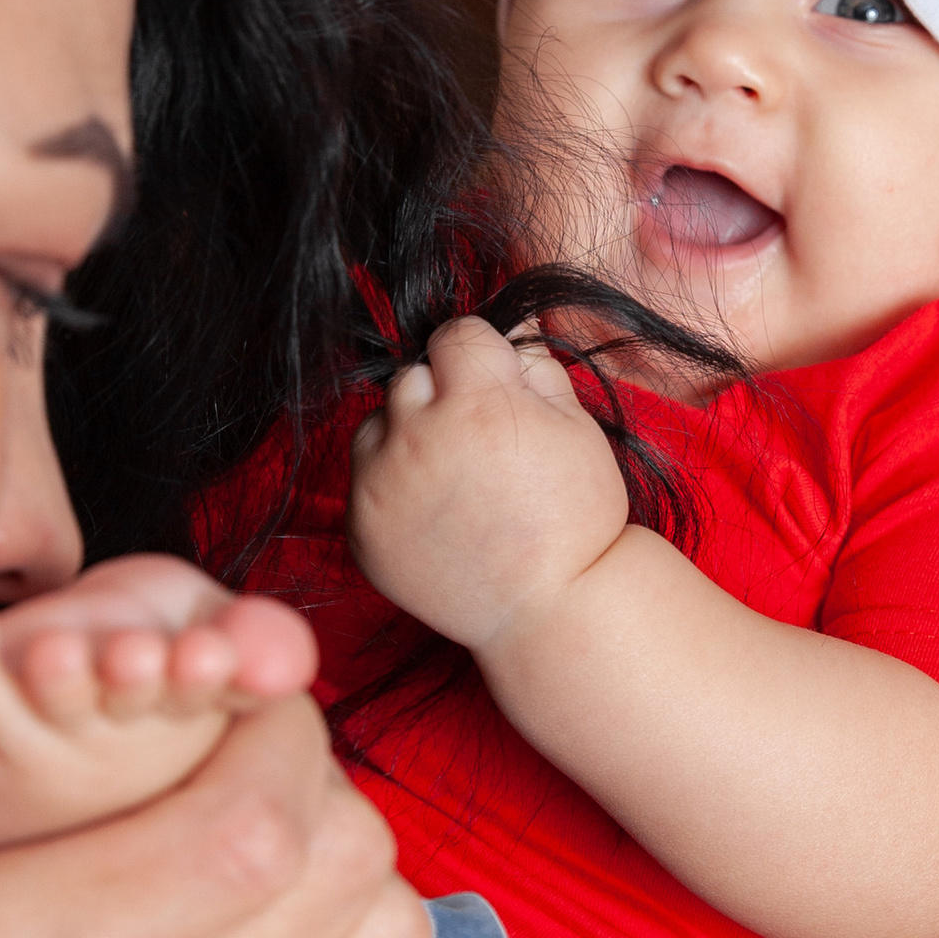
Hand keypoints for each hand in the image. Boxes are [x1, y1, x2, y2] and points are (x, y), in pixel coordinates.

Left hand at [0, 553, 320, 897]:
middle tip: (136, 658)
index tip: (207, 654)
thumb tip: (288, 667)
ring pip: (61, 702)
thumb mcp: (201, 641)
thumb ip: (257, 639)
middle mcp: (133, 739)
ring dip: (62, 678)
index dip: (218, 672)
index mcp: (198, 709)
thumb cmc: (119, 685)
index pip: (224, 690)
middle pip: (144, 701)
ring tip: (55, 655)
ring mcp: (53, 741)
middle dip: (140, 679)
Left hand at [348, 317, 630, 652]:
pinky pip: (362, 479)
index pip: (455, 335)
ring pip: (377, 424)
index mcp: (478, 406)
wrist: (549, 611)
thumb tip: (513, 326)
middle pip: (412, 377)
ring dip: (407, 435)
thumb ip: (537, 367)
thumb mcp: (578, 429)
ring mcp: (380, 487)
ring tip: (453, 477)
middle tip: (479, 441)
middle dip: (443, 394)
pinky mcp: (360, 530)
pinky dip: (390, 486)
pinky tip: (435, 513)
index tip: (497, 388)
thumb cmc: (575, 519)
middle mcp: (418, 439)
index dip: (482, 358)